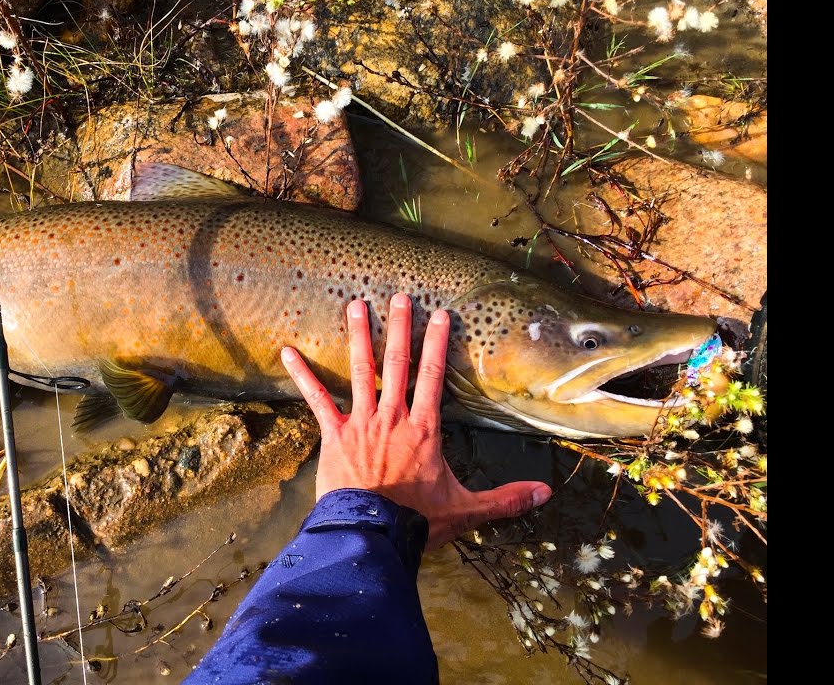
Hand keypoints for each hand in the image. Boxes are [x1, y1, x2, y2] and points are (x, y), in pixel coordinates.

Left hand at [281, 293, 552, 549]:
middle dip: (399, 327)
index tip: (439, 314)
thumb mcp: (466, 509)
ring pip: (361, 371)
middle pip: (397, 363)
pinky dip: (303, 375)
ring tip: (355, 305)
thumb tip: (545, 494)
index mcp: (424, 430)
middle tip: (399, 296)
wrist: (372, 536)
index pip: (432, 377)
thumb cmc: (418, 522)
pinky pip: (317, 400)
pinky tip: (288, 351)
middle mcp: (392, 418)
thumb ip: (505, 499)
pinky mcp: (333, 437)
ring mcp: (361, 424)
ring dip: (358, 336)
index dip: (437, 344)